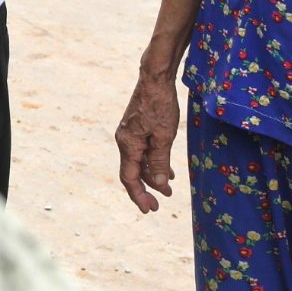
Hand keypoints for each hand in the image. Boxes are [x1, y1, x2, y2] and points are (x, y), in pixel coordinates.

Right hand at [115, 68, 180, 212]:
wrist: (154, 80)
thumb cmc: (160, 107)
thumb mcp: (164, 137)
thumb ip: (160, 162)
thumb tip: (158, 184)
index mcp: (127, 145)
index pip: (129, 178)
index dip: (138, 196)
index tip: (149, 210)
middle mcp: (124, 141)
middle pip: (132, 172)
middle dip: (145, 190)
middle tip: (158, 205)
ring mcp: (129, 134)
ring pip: (138, 162)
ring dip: (152, 176)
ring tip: (167, 189)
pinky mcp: (136, 128)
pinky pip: (142, 152)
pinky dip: (153, 163)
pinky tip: (166, 170)